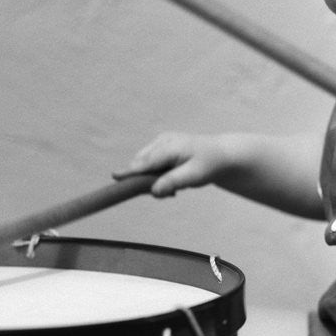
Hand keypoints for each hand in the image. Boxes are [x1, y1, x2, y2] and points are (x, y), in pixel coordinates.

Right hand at [114, 132, 236, 197]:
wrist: (221, 155)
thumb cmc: (209, 164)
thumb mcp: (194, 176)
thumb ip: (174, 182)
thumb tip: (154, 191)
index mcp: (170, 146)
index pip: (145, 162)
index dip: (130, 172)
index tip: (115, 178)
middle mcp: (162, 141)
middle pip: (141, 164)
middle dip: (146, 181)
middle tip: (171, 193)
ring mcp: (161, 143)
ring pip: (144, 164)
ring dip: (152, 179)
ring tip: (176, 187)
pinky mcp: (161, 147)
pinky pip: (150, 163)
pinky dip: (156, 174)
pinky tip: (173, 180)